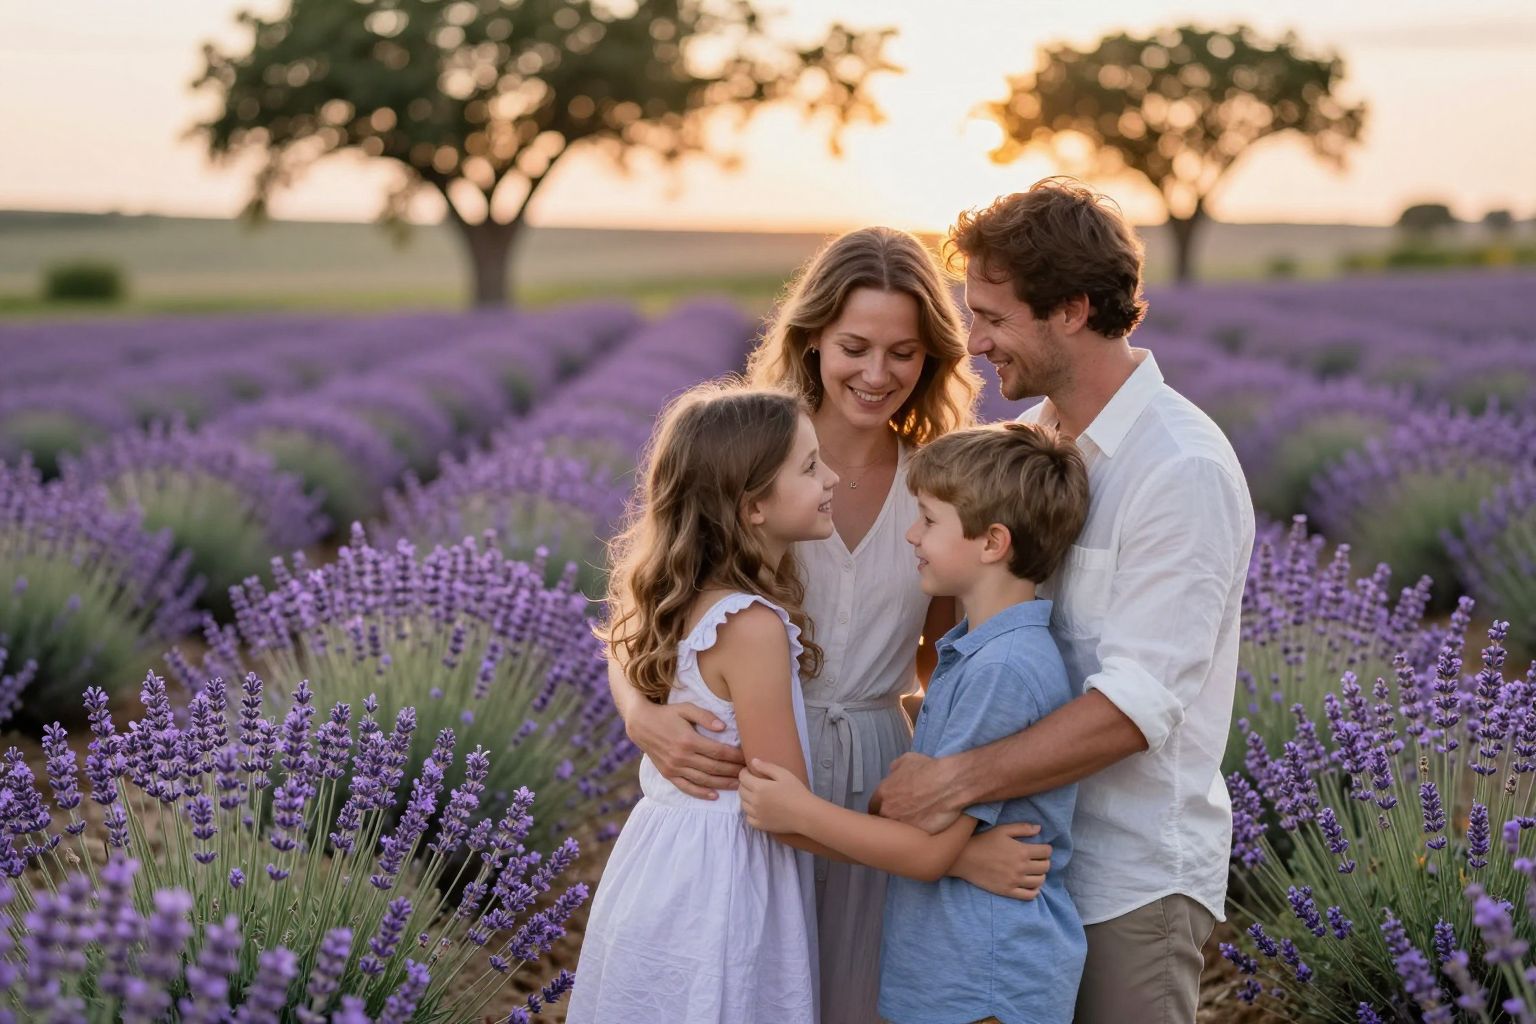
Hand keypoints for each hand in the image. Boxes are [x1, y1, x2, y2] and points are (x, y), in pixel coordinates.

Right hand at [625, 700, 744, 798]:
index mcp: (689, 740)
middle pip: (714, 768)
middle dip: (733, 771)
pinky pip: (686, 787)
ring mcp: (674, 767)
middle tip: (748, 773)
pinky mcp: (668, 774)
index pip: (718, 751)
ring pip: (703, 780)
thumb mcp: (685, 708)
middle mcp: (682, 756)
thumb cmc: (667, 714)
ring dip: (722, 784)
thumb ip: (705, 716)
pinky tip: (714, 796)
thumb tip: (723, 727)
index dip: (734, 756)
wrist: (641, 724)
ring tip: (738, 785)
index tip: (746, 757)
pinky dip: (701, 793)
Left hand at [739, 759, 811, 832]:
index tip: (749, 771)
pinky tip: (758, 809)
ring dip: (746, 798)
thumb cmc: (797, 792)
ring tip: (755, 795)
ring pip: (743, 804)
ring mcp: (756, 815)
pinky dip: (750, 812)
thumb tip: (753, 761)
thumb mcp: (784, 774)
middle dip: (744, 784)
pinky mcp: (761, 825)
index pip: (742, 778)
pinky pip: (748, 818)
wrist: (805, 814)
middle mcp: (754, 801)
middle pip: (741, 790)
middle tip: (753, 782)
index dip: (744, 772)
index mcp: (759, 787)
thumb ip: (767, 767)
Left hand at [870, 752, 961, 833]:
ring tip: (917, 822)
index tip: (889, 808)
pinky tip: (928, 827)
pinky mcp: (917, 836)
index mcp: (883, 793)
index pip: (873, 806)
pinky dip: (920, 834)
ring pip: (898, 832)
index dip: (881, 807)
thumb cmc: (929, 769)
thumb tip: (893, 772)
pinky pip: (915, 838)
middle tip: (905, 814)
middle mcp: (889, 811)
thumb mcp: (908, 760)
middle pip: (883, 820)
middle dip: (891, 818)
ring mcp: (902, 825)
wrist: (949, 783)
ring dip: (905, 827)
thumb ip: (895, 769)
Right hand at [951, 823, 1051, 899]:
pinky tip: (1030, 884)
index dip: (1046, 849)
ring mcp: (1015, 881)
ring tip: (1034, 871)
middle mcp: (1021, 867)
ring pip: (1040, 881)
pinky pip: (1029, 895)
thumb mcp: (1002, 830)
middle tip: (1037, 859)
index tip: (1041, 848)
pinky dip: (1034, 890)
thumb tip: (1039, 829)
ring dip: (1040, 875)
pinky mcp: (1008, 891)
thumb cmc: (984, 841)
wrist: (964, 858)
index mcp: (1022, 851)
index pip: (1046, 852)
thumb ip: (1022, 828)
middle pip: (1045, 867)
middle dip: (1044, 861)